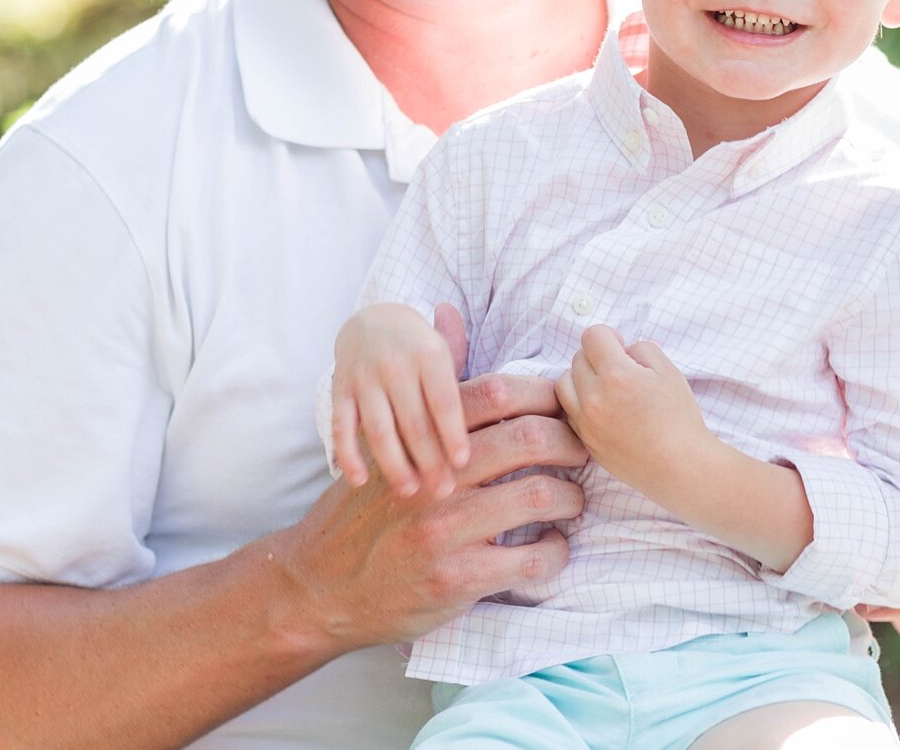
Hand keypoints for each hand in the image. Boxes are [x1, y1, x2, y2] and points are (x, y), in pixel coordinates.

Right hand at [278, 309, 590, 650]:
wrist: (317, 586)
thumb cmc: (361, 512)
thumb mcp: (381, 441)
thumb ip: (425, 386)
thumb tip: (449, 313)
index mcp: (419, 437)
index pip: (497, 393)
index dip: (544, 395)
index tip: (563, 410)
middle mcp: (432, 476)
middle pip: (528, 437)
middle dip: (571, 442)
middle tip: (583, 452)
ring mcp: (444, 529)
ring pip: (539, 495)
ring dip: (570, 498)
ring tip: (571, 500)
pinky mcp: (455, 579)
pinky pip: (531, 559)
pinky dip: (555, 552)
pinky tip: (551, 547)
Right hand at [333, 302, 470, 496]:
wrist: (371, 319)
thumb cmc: (421, 348)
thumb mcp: (446, 354)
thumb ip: (465, 389)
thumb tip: (500, 431)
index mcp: (429, 354)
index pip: (444, 401)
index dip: (453, 434)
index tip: (462, 464)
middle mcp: (395, 364)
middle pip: (413, 422)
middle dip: (429, 460)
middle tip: (442, 490)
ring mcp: (364, 378)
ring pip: (379, 430)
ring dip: (394, 464)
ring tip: (409, 491)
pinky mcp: (340, 390)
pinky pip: (340, 427)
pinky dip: (347, 455)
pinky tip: (359, 481)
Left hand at [555, 324, 712, 497]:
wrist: (681, 468)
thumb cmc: (679, 419)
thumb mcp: (669, 371)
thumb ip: (640, 349)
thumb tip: (620, 350)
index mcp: (617, 375)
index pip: (592, 335)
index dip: (608, 336)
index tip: (621, 347)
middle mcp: (594, 397)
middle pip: (577, 358)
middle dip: (597, 357)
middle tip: (620, 372)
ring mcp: (586, 422)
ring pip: (564, 383)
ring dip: (581, 379)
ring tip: (605, 389)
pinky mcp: (585, 441)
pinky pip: (568, 411)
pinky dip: (580, 404)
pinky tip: (604, 410)